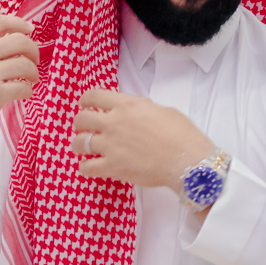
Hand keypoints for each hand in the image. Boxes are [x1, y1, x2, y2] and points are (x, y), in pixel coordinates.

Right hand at [0, 15, 40, 201]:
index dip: (19, 23)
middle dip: (33, 50)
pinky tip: (23, 93)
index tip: (29, 29)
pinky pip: (23, 87)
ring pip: (26, 65)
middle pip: (20, 41)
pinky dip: (28, 90)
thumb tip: (9, 35)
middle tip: (33, 60)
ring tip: (31, 79)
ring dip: (33, 72)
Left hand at [70, 88, 215, 191]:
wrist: (187, 160)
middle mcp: (114, 123)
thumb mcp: (163, 110)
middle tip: (84, 129)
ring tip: (83, 148)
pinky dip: (85, 167)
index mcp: (127, 105)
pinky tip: (89, 167)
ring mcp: (110, 145)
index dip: (85, 101)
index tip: (84, 105)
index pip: (94, 96)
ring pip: (79, 143)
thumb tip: (134, 112)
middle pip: (81, 119)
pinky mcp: (112, 167)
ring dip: (78, 145)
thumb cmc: (182, 135)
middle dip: (79, 123)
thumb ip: (142, 108)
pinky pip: (86, 168)